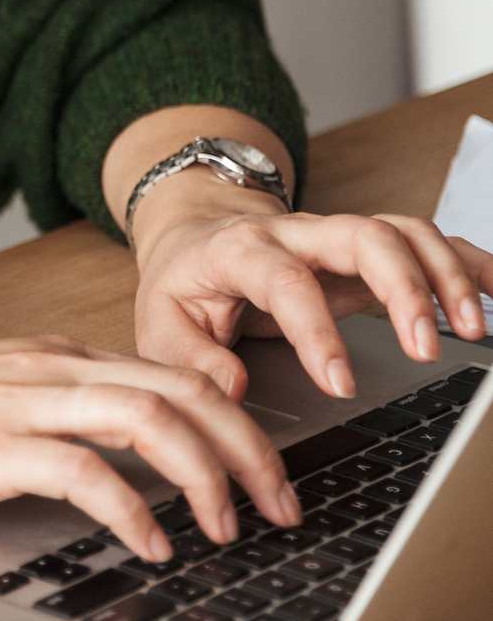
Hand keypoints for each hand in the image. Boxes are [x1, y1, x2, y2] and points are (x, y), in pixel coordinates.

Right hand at [0, 333, 301, 560]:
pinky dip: (133, 508)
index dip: (238, 422)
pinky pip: (85, 471)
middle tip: (282, 507)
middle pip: (186, 391)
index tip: (266, 473)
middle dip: (251, 450)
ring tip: (231, 527)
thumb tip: (114, 464)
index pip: (175, 373)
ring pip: (152, 419)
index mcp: (52, 358)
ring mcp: (20, 403)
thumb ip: (49, 417)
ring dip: (209, 476)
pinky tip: (151, 543)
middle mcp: (49, 369)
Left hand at [132, 203, 492, 401]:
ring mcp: (338, 236)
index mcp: (241, 250)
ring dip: (445, 273)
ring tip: (475, 328)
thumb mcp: (160, 324)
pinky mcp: (368, 247)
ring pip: (404, 231)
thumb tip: (233, 390)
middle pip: (363, 235)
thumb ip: (191, 359)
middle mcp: (298, 233)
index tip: (339, 383)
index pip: (285, 280)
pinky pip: (426, 241)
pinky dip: (467, 262)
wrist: (196, 232)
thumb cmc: (184, 284)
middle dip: (403, 286)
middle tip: (425, 348)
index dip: (314, 329)